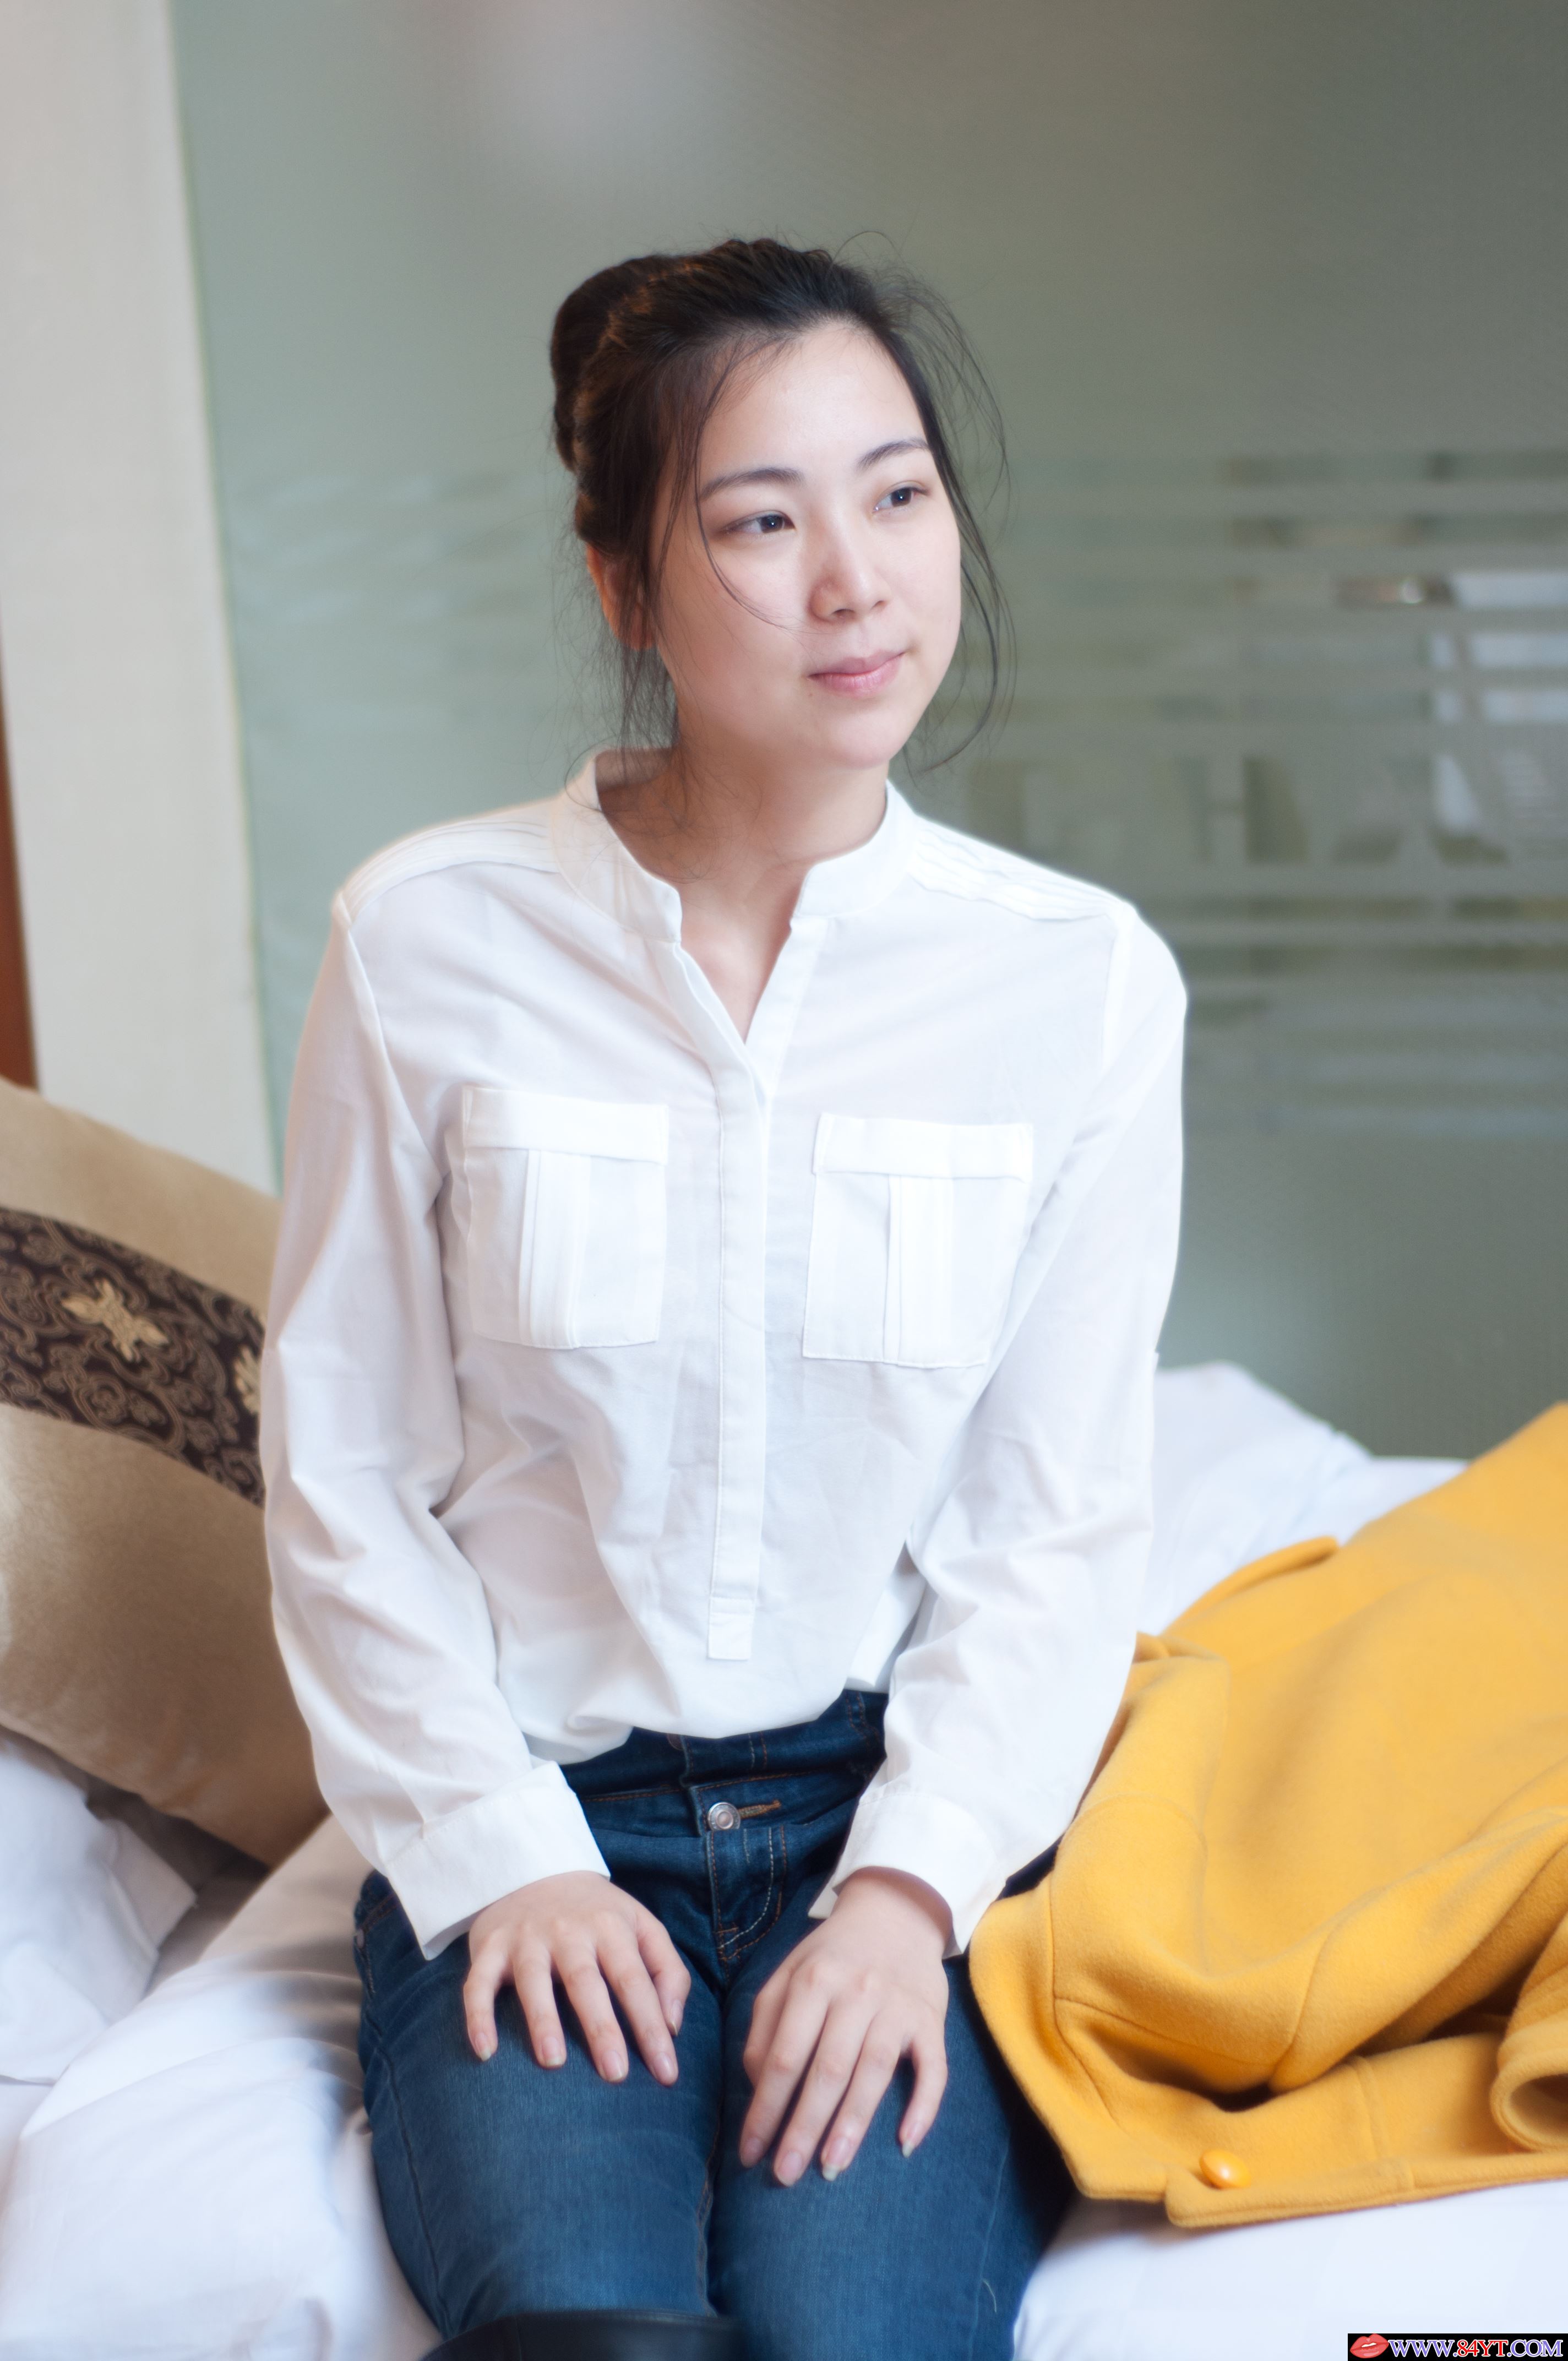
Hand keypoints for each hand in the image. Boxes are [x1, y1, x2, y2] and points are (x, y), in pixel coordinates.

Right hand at [462, 1872, 690, 2087]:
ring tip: (553, 2061)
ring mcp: (526, 1938)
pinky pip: (478, 1983)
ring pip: (533, 1980)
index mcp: (611, 1927)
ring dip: (542, 2019)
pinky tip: (485, 2051)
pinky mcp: (490, 1947)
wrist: (534, 1868)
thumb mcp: (641, 1927)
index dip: (651, 2026)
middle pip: (586, 1981)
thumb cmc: (597, 1914)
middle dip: (602, 2027)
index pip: (634, 1980)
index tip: (666, 2073)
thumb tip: (673, 2026)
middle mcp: (568, 1931)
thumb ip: (667, 1971)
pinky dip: (478, 2015)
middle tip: (616, 2074)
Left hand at [739, 1868, 950, 2185]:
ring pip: (873, 2071)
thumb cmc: (832, 1955)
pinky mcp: (930, 2019)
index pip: (784, 2056)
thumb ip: (766, 2026)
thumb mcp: (788, 1975)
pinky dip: (923, 2105)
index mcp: (812, 1982)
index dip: (765, 2107)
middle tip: (784, 2176)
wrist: (895, 1911)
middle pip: (827, 2070)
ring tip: (831, 2169)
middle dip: (803, 2127)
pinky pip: (933, 2067)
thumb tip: (758, 2086)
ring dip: (852, 2124)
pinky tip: (905, 2141)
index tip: (749, 2152)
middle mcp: (854, 1993)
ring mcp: (896, 2007)